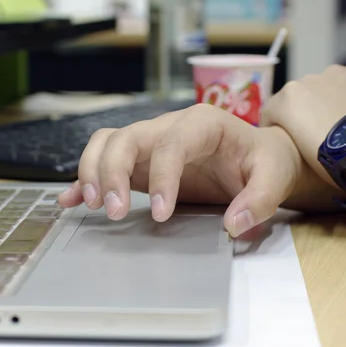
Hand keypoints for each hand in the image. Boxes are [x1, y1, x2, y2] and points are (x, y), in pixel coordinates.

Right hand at [58, 104, 318, 237]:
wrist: (254, 156)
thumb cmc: (263, 160)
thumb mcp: (275, 174)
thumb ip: (261, 197)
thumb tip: (234, 223)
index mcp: (201, 123)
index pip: (171, 143)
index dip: (161, 177)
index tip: (161, 214)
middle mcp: (168, 127)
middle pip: (126, 138)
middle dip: (113, 173)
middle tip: (115, 212)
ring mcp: (149, 142)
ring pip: (106, 143)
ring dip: (92, 172)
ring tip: (93, 206)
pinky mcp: (138, 160)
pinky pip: (103, 159)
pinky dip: (84, 179)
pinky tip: (70, 200)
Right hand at [261, 64, 345, 186]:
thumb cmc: (332, 161)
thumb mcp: (298, 153)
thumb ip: (292, 136)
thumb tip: (300, 135)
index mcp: (286, 99)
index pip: (271, 112)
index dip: (277, 128)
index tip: (286, 140)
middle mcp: (306, 80)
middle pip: (299, 96)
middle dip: (305, 111)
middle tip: (318, 132)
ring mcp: (336, 74)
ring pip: (326, 86)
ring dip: (329, 100)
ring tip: (342, 123)